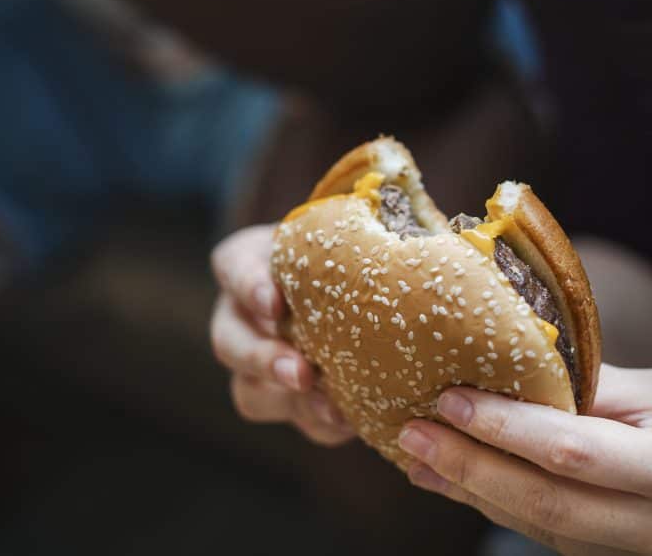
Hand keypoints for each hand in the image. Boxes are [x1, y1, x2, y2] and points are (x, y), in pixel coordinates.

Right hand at [210, 225, 353, 445]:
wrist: (364, 283)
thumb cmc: (354, 247)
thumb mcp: (350, 229)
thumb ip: (364, 228)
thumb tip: (421, 235)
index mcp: (250, 262)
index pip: (235, 267)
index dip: (249, 286)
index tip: (274, 302)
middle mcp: (241, 317)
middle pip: (230, 342)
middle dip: (264, 360)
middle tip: (300, 372)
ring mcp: (258, 365)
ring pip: (253, 392)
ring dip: (292, 403)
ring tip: (331, 409)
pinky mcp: (289, 401)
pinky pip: (296, 420)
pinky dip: (323, 423)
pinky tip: (351, 420)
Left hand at [398, 365, 651, 555]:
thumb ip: (596, 388)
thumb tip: (514, 365)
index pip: (573, 453)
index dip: (503, 428)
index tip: (448, 397)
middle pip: (543, 505)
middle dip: (467, 471)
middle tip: (409, 433)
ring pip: (540, 528)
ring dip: (473, 493)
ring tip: (418, 455)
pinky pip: (554, 536)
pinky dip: (503, 506)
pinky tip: (464, 480)